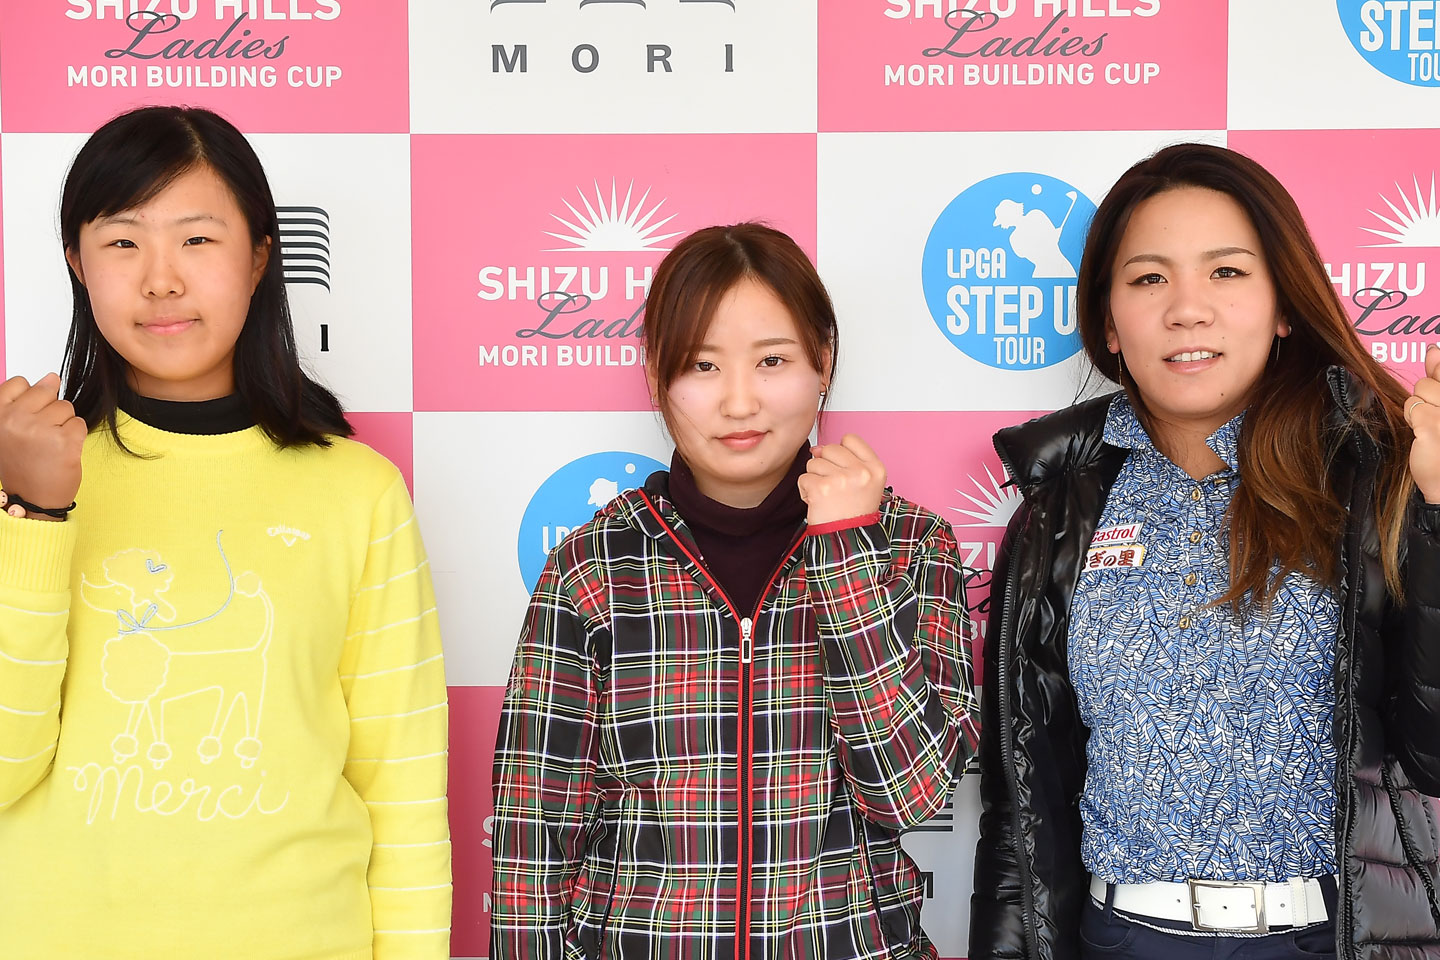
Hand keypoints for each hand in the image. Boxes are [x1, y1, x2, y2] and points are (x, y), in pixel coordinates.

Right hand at [0, 374, 85, 515]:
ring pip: (66, 407)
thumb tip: (52, 377)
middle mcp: (16, 420)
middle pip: (47, 391)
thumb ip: (23, 404)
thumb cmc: (22, 465)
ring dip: (64, 424)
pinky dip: (76, 436)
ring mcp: (40, 430)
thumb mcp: (8, 432)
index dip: (31, 397)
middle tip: (42, 433)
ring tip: (51, 444)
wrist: (32, 499)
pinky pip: (79, 423)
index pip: (20, 383)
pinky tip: (63, 450)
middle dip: (50, 409)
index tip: (30, 415)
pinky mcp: (64, 441)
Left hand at [799, 434, 885, 525]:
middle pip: (830, 448)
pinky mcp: (821, 488)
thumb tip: (815, 449)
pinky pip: (803, 478)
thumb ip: (845, 459)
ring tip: (827, 496)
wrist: (847, 539)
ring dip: (815, 479)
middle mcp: (861, 472)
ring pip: (813, 462)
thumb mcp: (864, 483)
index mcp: (875, 468)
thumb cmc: (854, 512)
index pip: (850, 439)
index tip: (844, 469)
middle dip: (826, 465)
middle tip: (834, 488)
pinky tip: (817, 502)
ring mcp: (841, 479)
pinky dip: (805, 491)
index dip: (842, 452)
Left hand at [1407, 345, 1439, 503]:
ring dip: (1418, 409)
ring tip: (1432, 427)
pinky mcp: (1433, 424)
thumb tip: (1434, 350)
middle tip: (1436, 418)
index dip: (1437, 372)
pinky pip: (1411, 407)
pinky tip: (1423, 433)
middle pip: (1429, 382)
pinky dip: (1412, 419)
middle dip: (1427, 398)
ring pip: (1418, 392)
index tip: (1434, 379)